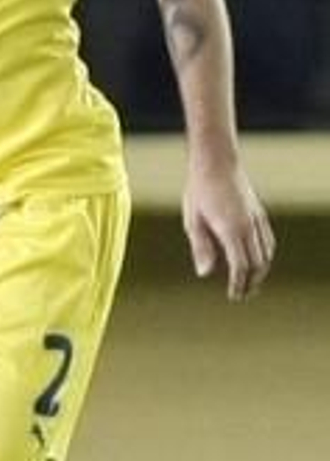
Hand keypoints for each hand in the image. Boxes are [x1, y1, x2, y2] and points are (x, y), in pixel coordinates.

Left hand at [183, 160, 274, 300]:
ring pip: (266, 253)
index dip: (239, 284)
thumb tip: (205, 274)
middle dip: (251, 282)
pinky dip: (264, 256)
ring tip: (249, 283)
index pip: (241, 266)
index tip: (234, 296)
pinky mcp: (259, 214)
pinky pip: (268, 241)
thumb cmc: (199, 192)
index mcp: (232, 230)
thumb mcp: (193, 221)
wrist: (217, 164)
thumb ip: (201, 248)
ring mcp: (257, 219)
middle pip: (258, 264)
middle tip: (241, 295)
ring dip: (259, 271)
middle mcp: (249, 227)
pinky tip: (256, 262)